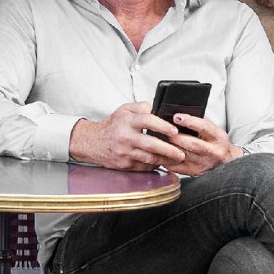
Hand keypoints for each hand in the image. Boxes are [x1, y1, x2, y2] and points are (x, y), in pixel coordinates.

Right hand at [68, 103, 187, 171]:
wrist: (92, 142)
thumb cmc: (111, 127)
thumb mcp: (123, 110)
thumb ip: (141, 106)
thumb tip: (156, 108)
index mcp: (126, 122)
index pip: (147, 121)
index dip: (163, 126)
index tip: (174, 130)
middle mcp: (125, 137)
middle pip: (151, 144)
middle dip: (169, 149)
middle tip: (181, 152)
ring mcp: (125, 152)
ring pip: (149, 158)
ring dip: (165, 159)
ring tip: (177, 159)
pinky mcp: (125, 164)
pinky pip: (144, 166)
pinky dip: (155, 165)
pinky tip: (163, 163)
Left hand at [154, 112, 241, 177]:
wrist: (225, 162)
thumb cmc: (214, 141)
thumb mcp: (213, 129)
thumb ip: (199, 121)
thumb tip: (178, 112)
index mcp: (218, 138)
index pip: (205, 128)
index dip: (190, 121)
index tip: (176, 116)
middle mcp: (213, 152)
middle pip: (191, 144)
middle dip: (174, 135)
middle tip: (160, 128)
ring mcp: (203, 164)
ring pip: (182, 155)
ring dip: (167, 147)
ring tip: (155, 139)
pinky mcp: (194, 172)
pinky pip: (176, 166)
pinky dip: (165, 158)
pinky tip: (157, 152)